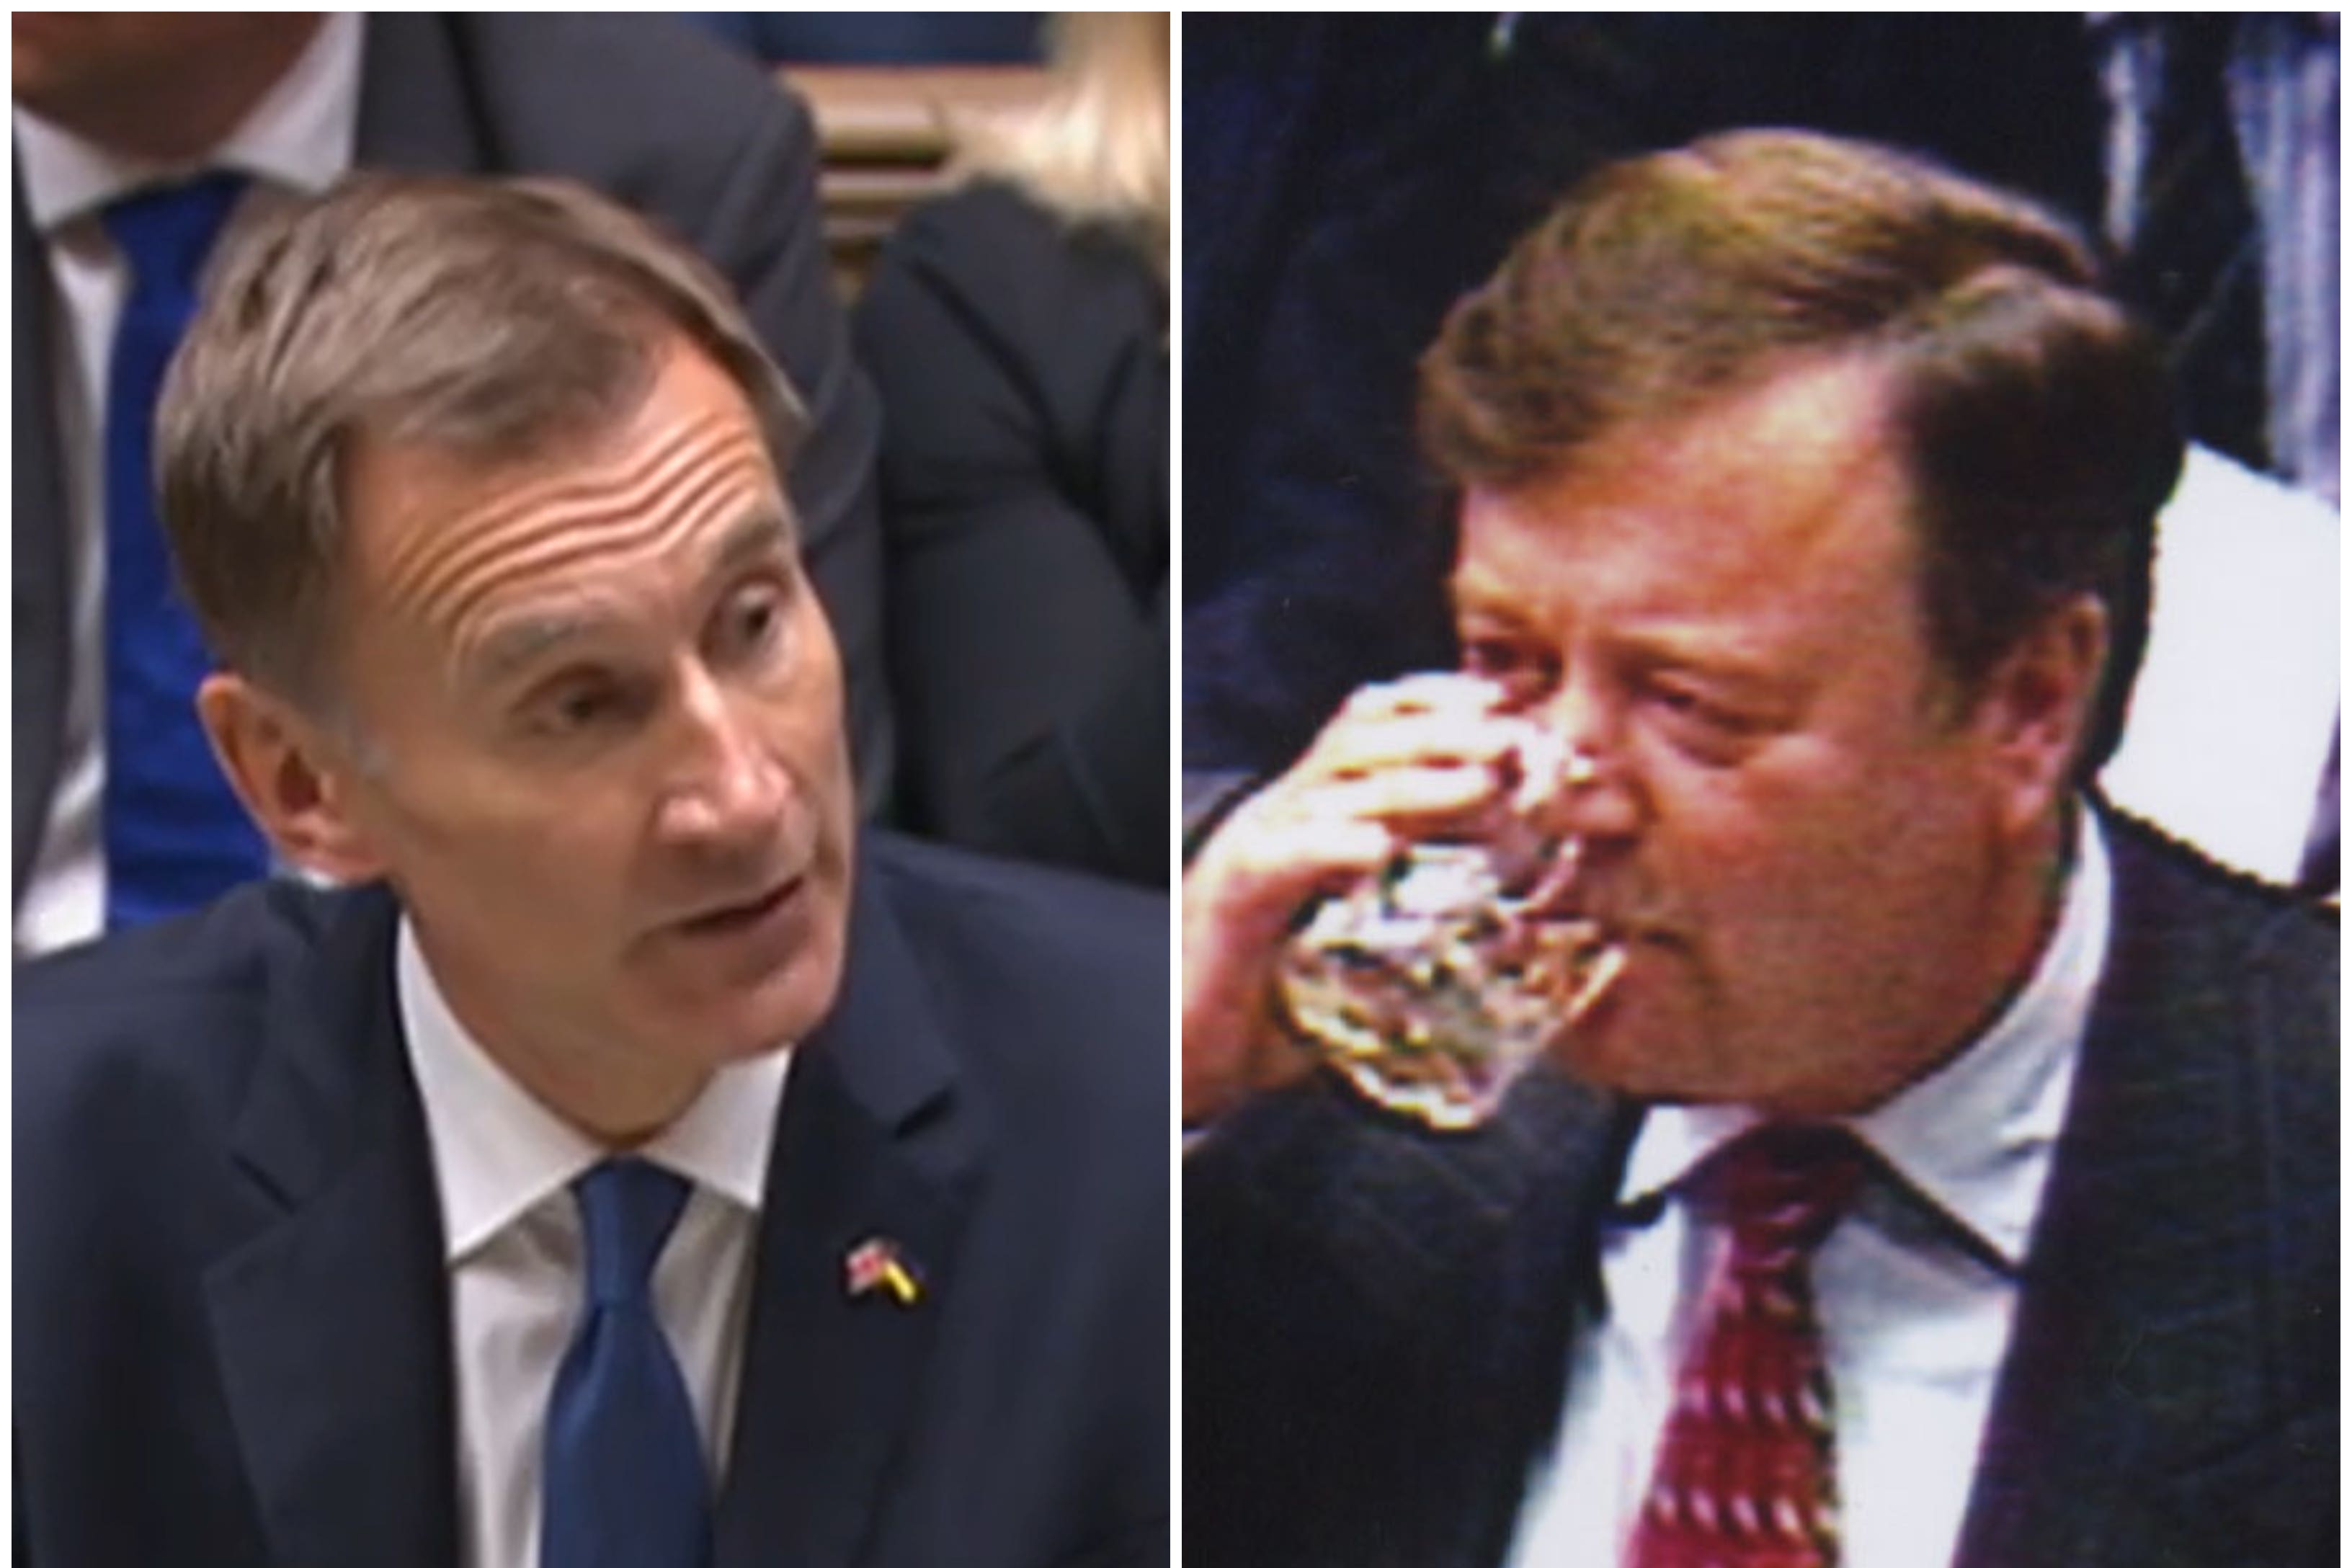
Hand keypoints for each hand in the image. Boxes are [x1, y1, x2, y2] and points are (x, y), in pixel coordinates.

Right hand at [1180, 674, 1532, 1124]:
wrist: (1183, 1048)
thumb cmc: (1278, 1003)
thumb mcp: (1362, 945)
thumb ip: (1421, 916)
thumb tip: (1518, 922)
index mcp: (1314, 808)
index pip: (1370, 723)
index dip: (1437, 701)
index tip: (1507, 704)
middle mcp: (1284, 811)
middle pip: (1361, 736)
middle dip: (1445, 729)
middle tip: (1514, 738)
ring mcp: (1256, 844)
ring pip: (1334, 785)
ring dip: (1416, 779)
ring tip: (1483, 784)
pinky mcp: (1230, 892)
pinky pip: (1283, 855)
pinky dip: (1332, 844)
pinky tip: (1378, 848)